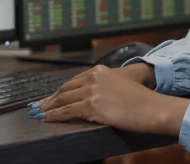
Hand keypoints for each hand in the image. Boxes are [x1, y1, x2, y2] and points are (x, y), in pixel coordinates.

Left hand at [27, 65, 189, 136]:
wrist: (151, 108)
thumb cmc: (142, 101)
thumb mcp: (122, 84)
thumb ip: (106, 86)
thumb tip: (92, 98)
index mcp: (100, 70)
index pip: (73, 81)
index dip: (59, 91)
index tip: (50, 97)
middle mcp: (93, 77)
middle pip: (65, 89)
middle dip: (50, 99)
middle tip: (38, 106)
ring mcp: (91, 91)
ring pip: (62, 100)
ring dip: (47, 107)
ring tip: (38, 113)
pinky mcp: (91, 105)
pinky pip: (66, 112)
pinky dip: (53, 116)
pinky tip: (45, 119)